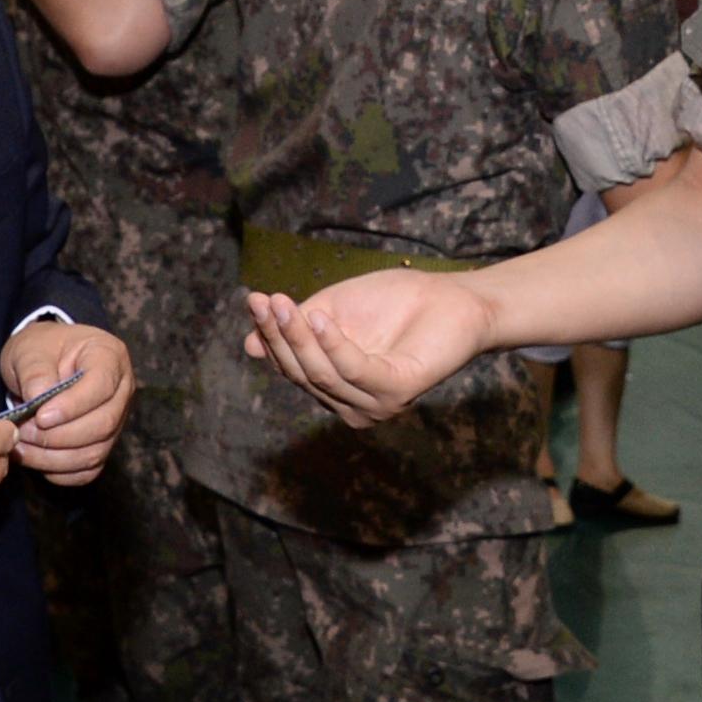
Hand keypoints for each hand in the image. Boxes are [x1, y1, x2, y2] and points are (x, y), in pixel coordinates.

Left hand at [0, 322, 133, 486]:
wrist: (40, 364)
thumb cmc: (39, 351)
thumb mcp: (30, 349)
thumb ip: (34, 371)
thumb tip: (39, 400)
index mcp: (110, 356)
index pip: (102, 386)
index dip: (73, 406)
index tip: (40, 416)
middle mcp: (121, 390)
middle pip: (103, 424)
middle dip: (59, 435)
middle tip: (23, 431)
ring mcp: (115, 421)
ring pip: (95, 452)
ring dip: (54, 457)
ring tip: (21, 447)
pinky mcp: (102, 445)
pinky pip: (87, 470)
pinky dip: (59, 472)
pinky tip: (35, 458)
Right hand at [244, 271, 492, 429]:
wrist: (453, 296)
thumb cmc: (396, 302)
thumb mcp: (334, 309)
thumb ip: (298, 327)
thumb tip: (249, 346)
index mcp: (335, 387)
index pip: (292, 366)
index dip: (270, 335)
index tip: (253, 300)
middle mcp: (352, 404)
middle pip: (302, 373)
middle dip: (279, 335)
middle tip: (261, 300)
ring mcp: (375, 404)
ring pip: (323, 373)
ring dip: (299, 337)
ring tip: (282, 303)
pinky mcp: (397, 392)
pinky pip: (355, 370)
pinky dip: (334, 344)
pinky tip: (320, 317)